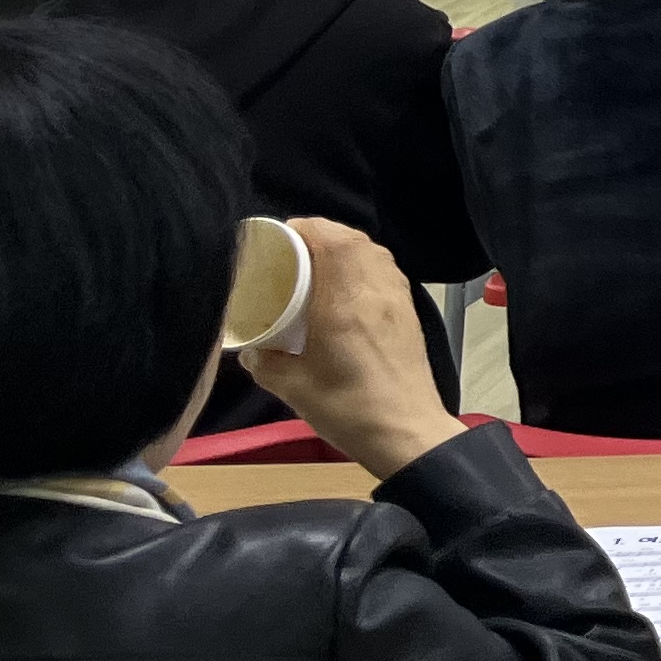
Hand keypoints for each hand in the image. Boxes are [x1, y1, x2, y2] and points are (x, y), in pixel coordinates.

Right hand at [237, 221, 461, 478]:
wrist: (406, 431)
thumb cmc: (348, 407)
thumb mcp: (293, 387)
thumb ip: (266, 363)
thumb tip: (251, 350)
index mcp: (346, 300)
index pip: (332, 239)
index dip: (305, 228)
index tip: (278, 237)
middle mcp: (377, 289)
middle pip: (354, 240)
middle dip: (321, 234)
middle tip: (291, 249)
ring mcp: (398, 299)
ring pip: (373, 252)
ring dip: (345, 247)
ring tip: (314, 263)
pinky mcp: (409, 312)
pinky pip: (385, 271)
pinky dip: (363, 265)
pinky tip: (344, 286)